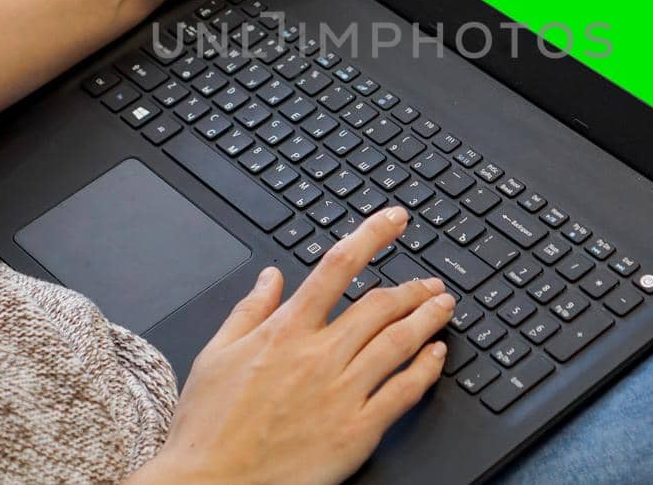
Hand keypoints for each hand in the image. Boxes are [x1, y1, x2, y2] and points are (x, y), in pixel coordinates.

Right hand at [130, 207, 454, 484]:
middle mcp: (318, 356)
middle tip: (430, 282)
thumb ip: (249, 311)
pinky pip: (403, 392)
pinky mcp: (356, 431)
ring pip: (399, 341)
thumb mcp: (215, 355)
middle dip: (412, 287)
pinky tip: (437, 356)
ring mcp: (341, 393)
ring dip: (427, 318)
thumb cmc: (208, 428)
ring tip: (444, 306)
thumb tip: (270, 277)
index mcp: (284, 332)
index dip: (372, 236)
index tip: (395, 221)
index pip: (337, 267)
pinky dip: (426, 369)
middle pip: (379, 305)